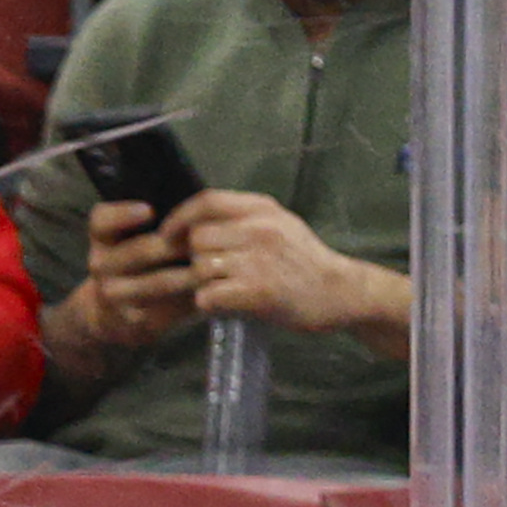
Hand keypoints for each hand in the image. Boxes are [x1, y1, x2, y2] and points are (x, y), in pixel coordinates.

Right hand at [59, 197, 197, 354]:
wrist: (112, 313)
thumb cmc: (136, 262)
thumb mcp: (131, 237)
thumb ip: (157, 222)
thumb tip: (195, 209)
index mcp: (103, 238)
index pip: (102, 221)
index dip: (122, 215)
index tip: (148, 210)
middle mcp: (102, 265)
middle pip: (138, 251)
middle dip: (175, 245)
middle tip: (204, 239)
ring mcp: (115, 295)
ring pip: (158, 282)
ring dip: (188, 274)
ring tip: (212, 266)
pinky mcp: (133, 321)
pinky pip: (166, 310)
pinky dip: (189, 300)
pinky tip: (206, 292)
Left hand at [165, 189, 401, 339]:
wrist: (338, 292)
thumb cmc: (302, 261)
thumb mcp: (278, 224)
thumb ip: (242, 218)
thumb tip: (194, 221)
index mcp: (262, 209)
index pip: (207, 201)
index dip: (179, 217)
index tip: (167, 234)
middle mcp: (260, 229)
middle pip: (198, 238)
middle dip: (196, 258)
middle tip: (210, 273)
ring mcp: (258, 260)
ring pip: (200, 268)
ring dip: (202, 283)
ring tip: (223, 288)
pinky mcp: (257, 291)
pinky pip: (207, 296)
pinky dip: (209, 304)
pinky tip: (226, 304)